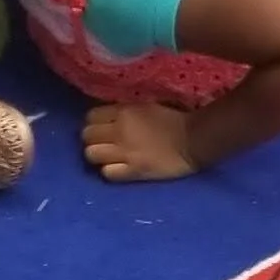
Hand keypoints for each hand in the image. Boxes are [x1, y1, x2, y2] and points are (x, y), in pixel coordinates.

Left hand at [83, 101, 197, 183]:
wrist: (193, 140)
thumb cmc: (173, 120)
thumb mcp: (146, 106)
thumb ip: (125, 111)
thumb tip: (108, 117)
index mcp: (124, 111)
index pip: (90, 117)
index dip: (94, 124)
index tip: (102, 129)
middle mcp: (119, 130)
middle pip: (86, 136)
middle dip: (92, 140)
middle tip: (104, 144)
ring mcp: (125, 152)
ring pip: (91, 154)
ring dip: (97, 156)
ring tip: (108, 158)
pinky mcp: (133, 171)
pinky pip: (107, 173)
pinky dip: (109, 171)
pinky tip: (118, 169)